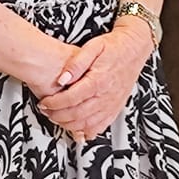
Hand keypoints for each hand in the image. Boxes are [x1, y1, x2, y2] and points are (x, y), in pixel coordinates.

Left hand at [37, 21, 153, 140]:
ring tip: (57, 119)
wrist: (134, 48)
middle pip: (77, 115)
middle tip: (47, 111)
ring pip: (87, 124)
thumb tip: (62, 78)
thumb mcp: (92, 46)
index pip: (71, 98)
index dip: (54, 103)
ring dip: (69, 125)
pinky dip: (88, 132)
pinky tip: (78, 130)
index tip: (44, 102)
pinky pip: (101, 127)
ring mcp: (112, 104)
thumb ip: (75, 63)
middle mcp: (106, 95)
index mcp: (98, 81)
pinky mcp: (116, 108)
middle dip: (57, 116)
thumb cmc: (114, 47)